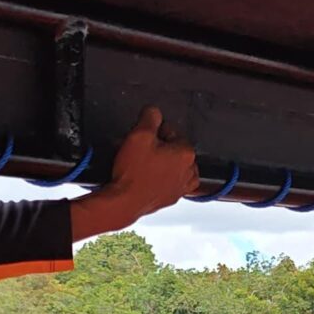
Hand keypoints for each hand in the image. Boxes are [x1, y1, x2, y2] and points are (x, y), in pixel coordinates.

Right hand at [68, 106, 199, 239]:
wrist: (125, 201)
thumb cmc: (133, 172)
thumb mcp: (139, 135)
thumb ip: (150, 117)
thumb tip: (154, 111)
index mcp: (186, 153)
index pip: (172, 131)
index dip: (155, 132)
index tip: (143, 138)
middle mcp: (189, 170)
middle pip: (174, 148)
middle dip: (159, 147)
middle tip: (141, 150)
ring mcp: (182, 186)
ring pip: (174, 165)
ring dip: (163, 161)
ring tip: (145, 163)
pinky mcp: (173, 197)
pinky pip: (173, 181)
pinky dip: (164, 177)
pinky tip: (151, 176)